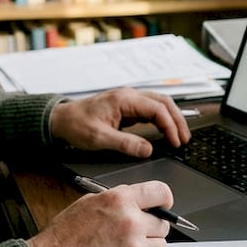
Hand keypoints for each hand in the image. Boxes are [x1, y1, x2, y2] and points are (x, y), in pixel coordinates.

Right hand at [28, 180, 173, 246]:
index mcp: (120, 201)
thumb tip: (138, 201)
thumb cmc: (64, 236)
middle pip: (163, 225)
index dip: (164, 200)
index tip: (164, 206)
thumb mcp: (88, 204)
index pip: (160, 193)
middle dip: (151, 229)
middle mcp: (131, 223)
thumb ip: (117, 200)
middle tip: (134, 234)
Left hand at [49, 88, 190, 158]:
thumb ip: (125, 144)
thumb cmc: (76, 125)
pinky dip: (162, 120)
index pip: (157, 109)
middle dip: (177, 120)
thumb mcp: (100, 138)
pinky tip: (166, 131)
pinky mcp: (127, 107)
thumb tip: (148, 150)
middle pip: (163, 102)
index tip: (176, 142)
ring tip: (180, 136)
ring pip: (159, 104)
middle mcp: (129, 96)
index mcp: (124, 99)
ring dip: (172, 118)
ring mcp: (129, 100)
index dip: (170, 126)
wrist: (61, 119)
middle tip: (185, 139)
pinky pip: (150, 110)